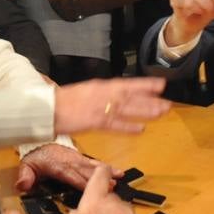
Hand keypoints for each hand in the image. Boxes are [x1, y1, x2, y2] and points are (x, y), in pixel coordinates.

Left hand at [15, 143, 119, 193]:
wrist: (39, 144)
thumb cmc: (35, 158)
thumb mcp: (26, 166)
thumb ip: (24, 176)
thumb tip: (22, 185)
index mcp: (57, 166)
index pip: (71, 175)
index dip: (82, 181)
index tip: (93, 187)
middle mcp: (70, 161)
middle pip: (85, 171)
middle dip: (99, 178)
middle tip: (113, 184)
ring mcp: (77, 159)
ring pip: (93, 165)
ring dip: (106, 170)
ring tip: (120, 175)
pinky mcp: (81, 158)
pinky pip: (94, 162)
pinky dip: (107, 166)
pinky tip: (118, 171)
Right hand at [54, 76, 169, 134]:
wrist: (45, 108)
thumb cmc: (62, 102)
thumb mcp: (84, 92)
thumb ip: (100, 94)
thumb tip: (113, 96)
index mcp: (100, 86)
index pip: (127, 84)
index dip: (145, 84)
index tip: (161, 84)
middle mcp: (103, 94)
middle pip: (132, 96)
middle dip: (151, 99)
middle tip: (168, 103)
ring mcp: (99, 107)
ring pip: (127, 108)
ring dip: (145, 111)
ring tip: (162, 113)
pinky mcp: (93, 121)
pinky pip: (114, 124)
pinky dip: (128, 127)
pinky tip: (141, 130)